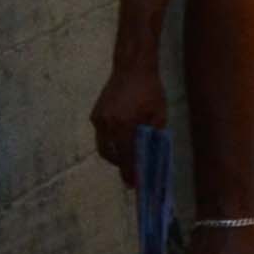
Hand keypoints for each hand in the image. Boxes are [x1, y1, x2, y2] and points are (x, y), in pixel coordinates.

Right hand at [90, 55, 166, 188]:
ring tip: (126, 159)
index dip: (130, 172)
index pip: (126, 156)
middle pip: (111, 155)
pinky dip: (110, 142)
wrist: (131, 68)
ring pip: (103, 147)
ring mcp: (99, 119)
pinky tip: (121, 140)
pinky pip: (101, 135)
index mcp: (125, 124)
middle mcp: (108, 124)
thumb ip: (153, 134)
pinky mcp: (95, 115)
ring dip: (114, 155)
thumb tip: (150, 153)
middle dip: (120, 166)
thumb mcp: (159, 113)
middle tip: (131, 174)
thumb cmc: (150, 90)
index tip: (133, 185)